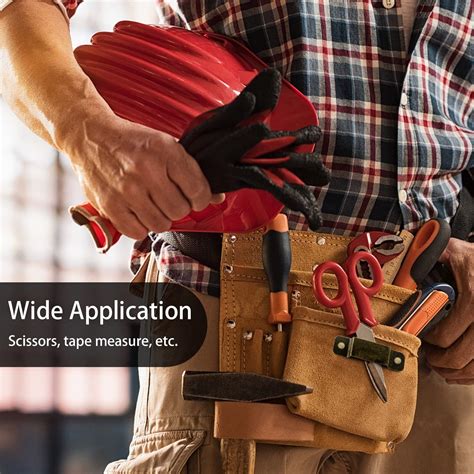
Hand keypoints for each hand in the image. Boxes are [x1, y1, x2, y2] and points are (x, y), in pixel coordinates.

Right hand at [65, 112, 223, 238]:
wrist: (90, 136)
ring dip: (160, 218)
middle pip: (180, 210)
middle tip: (170, 199)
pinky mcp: (110, 205)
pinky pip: (138, 232)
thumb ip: (192, 172)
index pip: (198, 191)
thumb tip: (217, 198)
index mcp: (165, 151)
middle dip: (179, 208)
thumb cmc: (132, 142)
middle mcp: (146, 171)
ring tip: (152, 204)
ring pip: (161, 224)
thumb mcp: (165, 145)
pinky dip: (141, 226)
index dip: (201, 199)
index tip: (195, 198)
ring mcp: (127, 190)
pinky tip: (138, 212)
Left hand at [424, 238, 473, 384]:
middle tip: (428, 356)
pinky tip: (459, 369)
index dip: (429, 341)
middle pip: (459, 358)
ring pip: (472, 369)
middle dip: (438, 361)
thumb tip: (406, 254)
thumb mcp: (457, 252)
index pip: (445, 336)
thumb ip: (431, 254)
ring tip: (441, 364)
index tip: (422, 338)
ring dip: (454, 372)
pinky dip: (469, 375)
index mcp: (473, 301)